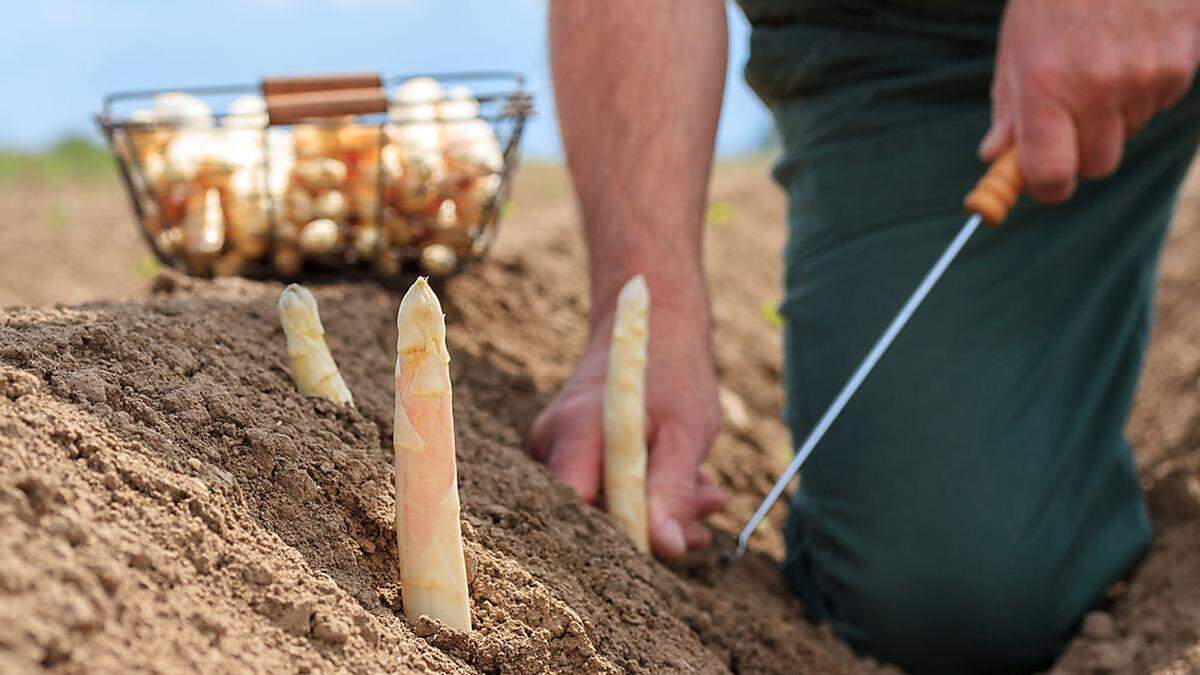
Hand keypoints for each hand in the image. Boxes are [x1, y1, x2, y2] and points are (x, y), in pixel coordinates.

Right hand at [530, 301, 726, 558]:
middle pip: (590, 514)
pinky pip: (602, 490)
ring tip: (706, 490)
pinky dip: (646, 492)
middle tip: (709, 508)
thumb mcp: (685, 434)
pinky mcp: (567, 454)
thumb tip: (667, 549)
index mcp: (574, 434)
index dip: (621, 537)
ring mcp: (552, 448)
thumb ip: (672, 491)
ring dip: (658, 507)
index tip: (673, 540)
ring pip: (602, 505)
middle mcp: (549, 443)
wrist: (650, 324)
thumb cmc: (671, 374)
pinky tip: (680, 482)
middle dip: (653, 524)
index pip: (579, 513)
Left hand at [980, 0, 1198, 202]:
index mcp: (1046, 87)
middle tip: (1070, 121)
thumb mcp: (1016, 47)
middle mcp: (1097, 88)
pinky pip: (1162, 100)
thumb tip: (996, 158)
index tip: (1043, 181)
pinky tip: (1132, 46)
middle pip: (1096, 165)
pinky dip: (1146, 86)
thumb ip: (1009, 108)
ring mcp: (1145, 75)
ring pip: (1131, 130)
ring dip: (1115, 114)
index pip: (1051, 176)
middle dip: (1081, 153)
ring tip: (1101, 62)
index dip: (1046, 187)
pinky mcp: (1183, 59)